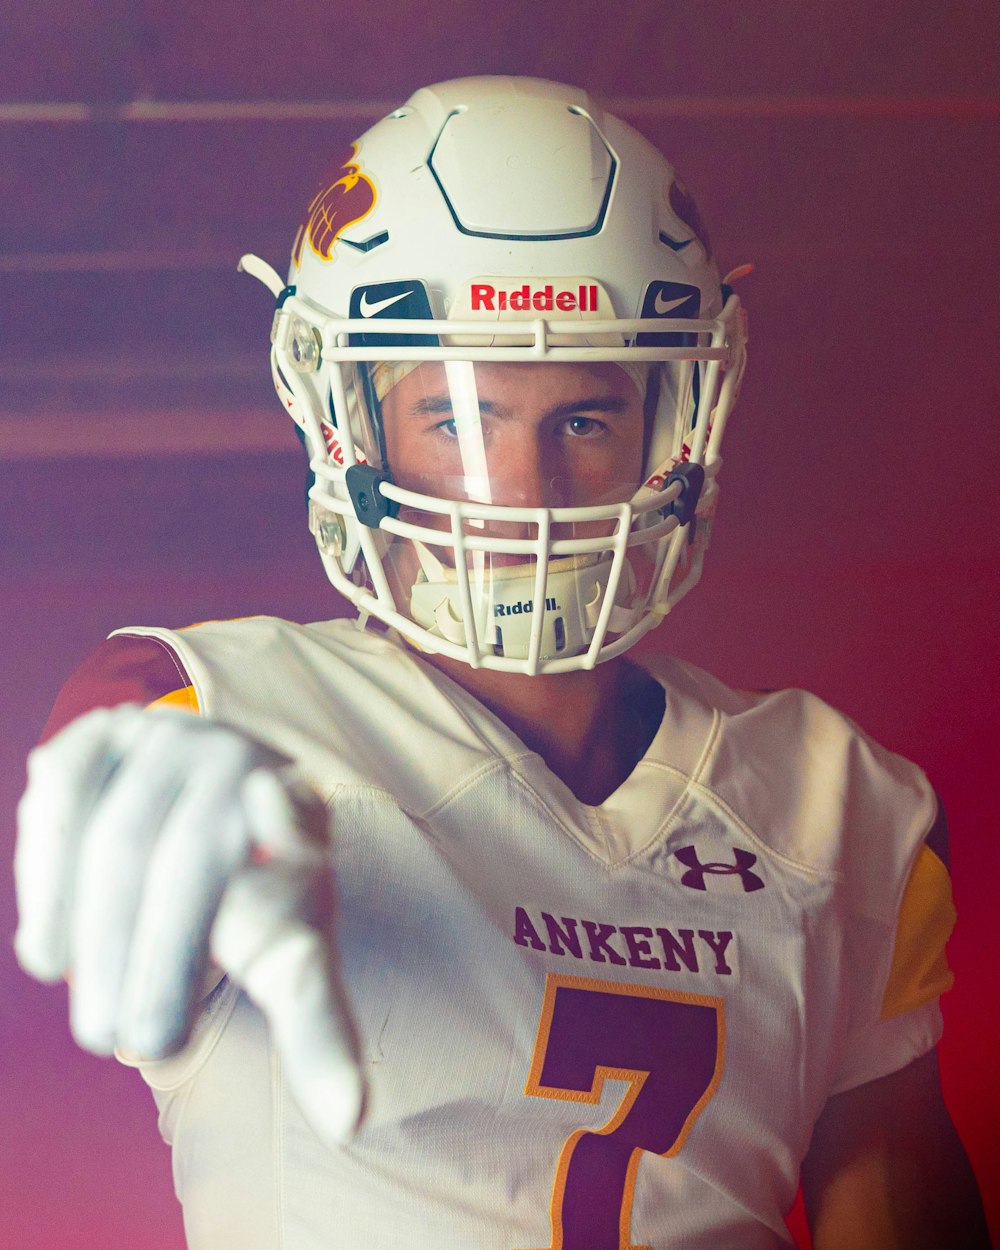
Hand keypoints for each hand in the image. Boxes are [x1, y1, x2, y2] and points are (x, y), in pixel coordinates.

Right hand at [14, 704, 365, 1142]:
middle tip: (137, 1046)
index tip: (274, 826)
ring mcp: (163, 735)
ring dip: (94, 933)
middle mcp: (235, 755)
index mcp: (296, 803)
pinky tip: (50, 949)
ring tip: (94, 1019)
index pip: (294, 822)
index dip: (286, 830)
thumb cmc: (249, 894)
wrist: (196, 812)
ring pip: (117, 834)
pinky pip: (63, 792)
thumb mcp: (287, 949)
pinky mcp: (99, 735)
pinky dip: (48, 871)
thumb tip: (353, 1119)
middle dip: (158, 958)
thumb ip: (316, 1023)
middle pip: (188, 858)